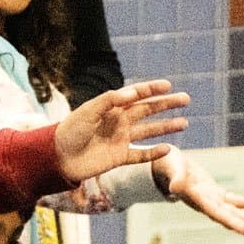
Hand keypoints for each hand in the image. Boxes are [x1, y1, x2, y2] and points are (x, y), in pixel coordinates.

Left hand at [56, 80, 188, 183]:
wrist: (58, 157)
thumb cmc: (69, 130)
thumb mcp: (88, 110)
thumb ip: (111, 100)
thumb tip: (133, 93)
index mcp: (111, 108)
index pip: (136, 95)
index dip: (151, 89)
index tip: (168, 85)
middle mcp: (119, 121)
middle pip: (148, 110)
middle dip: (166, 104)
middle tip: (185, 99)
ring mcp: (121, 139)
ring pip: (149, 131)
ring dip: (166, 127)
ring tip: (184, 123)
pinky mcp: (120, 157)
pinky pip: (141, 155)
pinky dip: (154, 153)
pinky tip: (167, 148)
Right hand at [153, 150, 243, 241]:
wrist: (165, 164)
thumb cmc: (167, 164)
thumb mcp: (172, 168)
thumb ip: (175, 178)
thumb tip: (174, 188)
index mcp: (197, 200)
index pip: (216, 214)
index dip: (231, 221)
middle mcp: (205, 204)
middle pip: (228, 219)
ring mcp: (210, 199)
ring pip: (233, 212)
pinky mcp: (214, 192)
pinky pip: (232, 199)